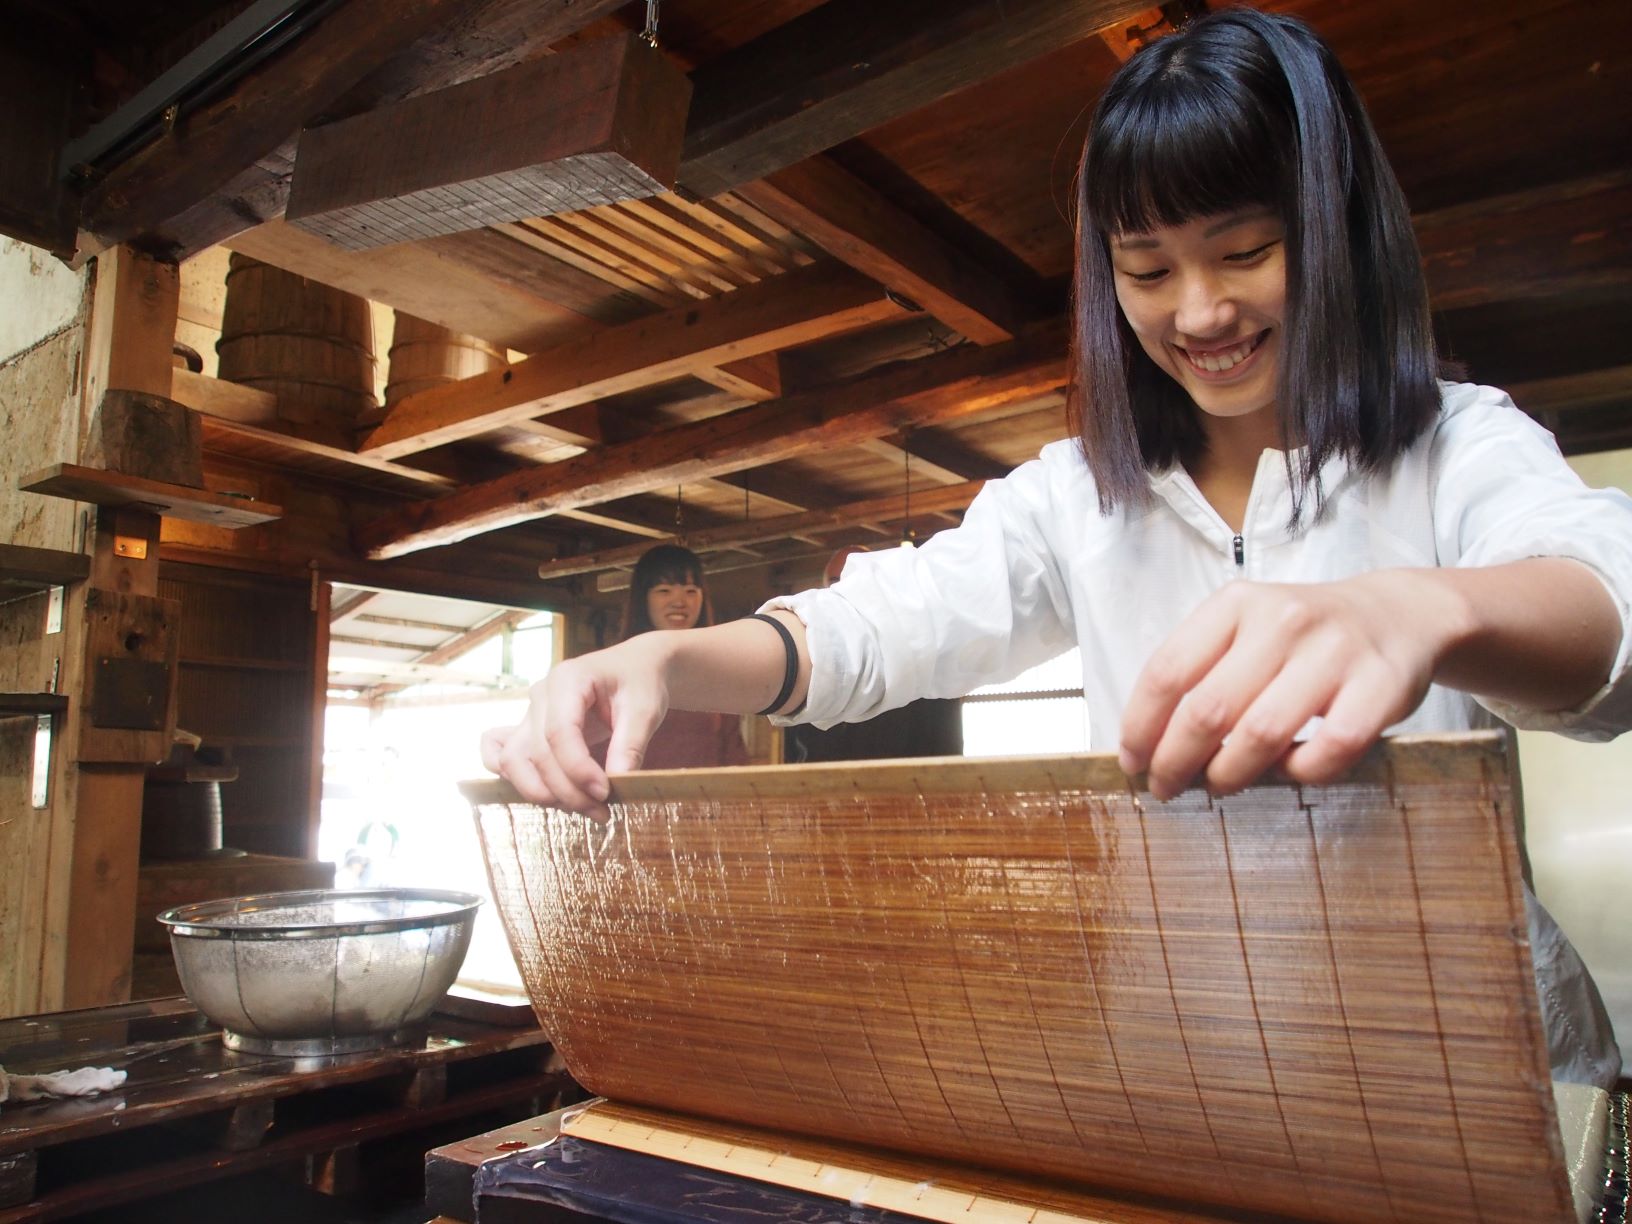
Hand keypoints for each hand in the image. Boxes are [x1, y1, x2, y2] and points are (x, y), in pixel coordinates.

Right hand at [481, 637, 671, 813]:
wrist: (636, 667)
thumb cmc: (641, 682)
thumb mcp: (646, 709)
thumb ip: (631, 745)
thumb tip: (618, 782)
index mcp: (568, 679)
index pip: (559, 732)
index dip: (578, 768)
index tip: (604, 793)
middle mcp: (540, 696)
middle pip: (536, 752)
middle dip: (566, 790)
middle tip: (602, 812)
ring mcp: (530, 713)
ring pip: (512, 760)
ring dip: (541, 792)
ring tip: (583, 810)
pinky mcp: (529, 730)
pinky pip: (500, 754)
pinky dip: (514, 779)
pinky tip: (547, 796)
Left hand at [1117, 572, 1459, 798]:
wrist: (1399, 615)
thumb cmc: (1303, 638)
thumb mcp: (1245, 631)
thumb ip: (1200, 673)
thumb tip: (1148, 747)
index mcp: (1236, 604)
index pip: (1167, 672)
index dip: (1141, 727)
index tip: (1133, 763)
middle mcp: (1282, 619)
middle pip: (1207, 709)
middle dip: (1176, 761)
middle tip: (1167, 788)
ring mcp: (1334, 651)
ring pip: (1261, 733)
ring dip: (1229, 773)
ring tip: (1220, 785)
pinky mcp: (1381, 685)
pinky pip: (1329, 749)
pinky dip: (1300, 772)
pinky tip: (1289, 771)